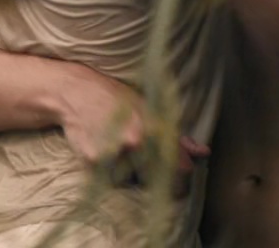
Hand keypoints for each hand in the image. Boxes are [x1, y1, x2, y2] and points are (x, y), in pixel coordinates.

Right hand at [48, 65, 208, 193]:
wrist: (74, 92)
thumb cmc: (114, 98)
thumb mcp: (148, 109)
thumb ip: (176, 135)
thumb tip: (204, 152)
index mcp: (154, 128)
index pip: (178, 168)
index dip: (180, 180)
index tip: (178, 185)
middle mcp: (135, 141)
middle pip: (154, 178)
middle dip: (151, 177)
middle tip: (139, 164)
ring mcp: (113, 153)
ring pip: (130, 180)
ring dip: (128, 174)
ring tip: (117, 150)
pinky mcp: (92, 161)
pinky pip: (108, 179)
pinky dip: (107, 172)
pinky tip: (101, 151)